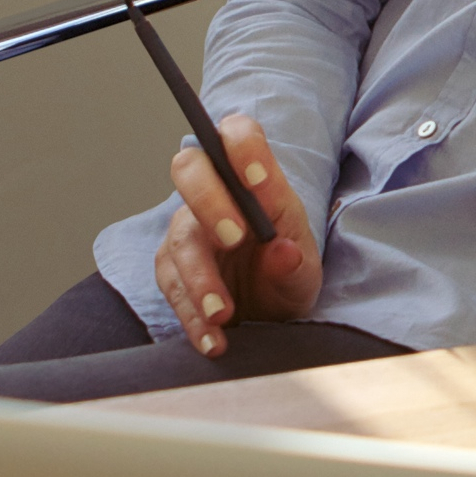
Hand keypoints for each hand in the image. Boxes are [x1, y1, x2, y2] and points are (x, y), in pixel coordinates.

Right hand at [152, 115, 322, 352]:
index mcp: (253, 179)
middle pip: (191, 170)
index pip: (238, 136)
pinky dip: (191, 315)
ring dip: (199, 276)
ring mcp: (187, 230)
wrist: (268, 311)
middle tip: (234, 237)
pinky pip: (172, 286)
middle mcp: (214, 196)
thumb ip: (295, 262)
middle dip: (209, 200)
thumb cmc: (286, 273)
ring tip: (223, 314)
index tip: (258, 177)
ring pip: (179, 238)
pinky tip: (213, 340)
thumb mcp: (304, 272)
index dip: (243, 147)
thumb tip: (282, 252)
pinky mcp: (171, 268)